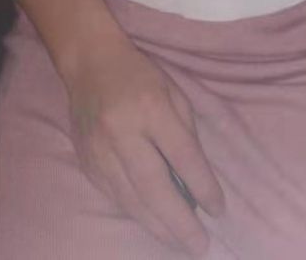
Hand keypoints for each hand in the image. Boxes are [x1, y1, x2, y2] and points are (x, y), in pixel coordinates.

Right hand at [64, 35, 224, 256]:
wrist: (91, 64)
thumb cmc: (141, 76)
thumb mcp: (174, 94)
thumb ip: (185, 134)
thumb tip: (195, 181)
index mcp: (152, 109)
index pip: (182, 155)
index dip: (202, 186)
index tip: (219, 210)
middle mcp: (123, 133)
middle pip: (154, 186)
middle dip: (179, 221)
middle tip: (200, 245)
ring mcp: (100, 151)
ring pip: (131, 199)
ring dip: (158, 226)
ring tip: (180, 244)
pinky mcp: (86, 163)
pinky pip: (115, 197)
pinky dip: (136, 213)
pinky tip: (153, 224)